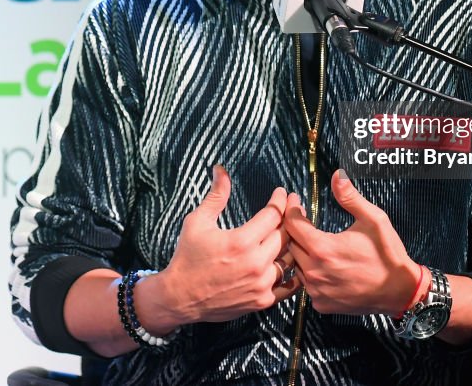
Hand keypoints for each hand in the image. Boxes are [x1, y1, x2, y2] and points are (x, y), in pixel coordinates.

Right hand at [154, 165, 300, 327]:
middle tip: (291, 207)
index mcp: (241, 241)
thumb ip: (216, 195)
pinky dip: (291, 272)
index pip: (274, 214)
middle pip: (285, 235)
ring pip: (289, 259)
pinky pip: (287, 284)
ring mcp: (261, 284)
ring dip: (291, 244)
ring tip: (289, 232)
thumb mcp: (198, 221)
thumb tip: (221, 169)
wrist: (180, 298)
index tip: (281, 193)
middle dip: (290, 218)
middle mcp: (256, 263)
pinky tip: (291, 262)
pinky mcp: (262, 301)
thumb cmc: (187, 257)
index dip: (280, 200)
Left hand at [284, 169, 421, 315]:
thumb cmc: (387, 254)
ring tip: (309, 239)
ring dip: (299, 250)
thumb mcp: (373, 219)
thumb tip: (336, 175)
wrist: (400, 291)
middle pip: (290, 244)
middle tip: (301, 217)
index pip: (292, 224)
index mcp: (323, 249)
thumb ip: (350, 197)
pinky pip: (305, 283)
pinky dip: (309, 271)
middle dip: (293, 228)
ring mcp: (316, 290)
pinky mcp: (321, 304)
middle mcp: (314, 272)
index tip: (294, 200)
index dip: (291, 209)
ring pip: (295, 265)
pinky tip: (320, 263)